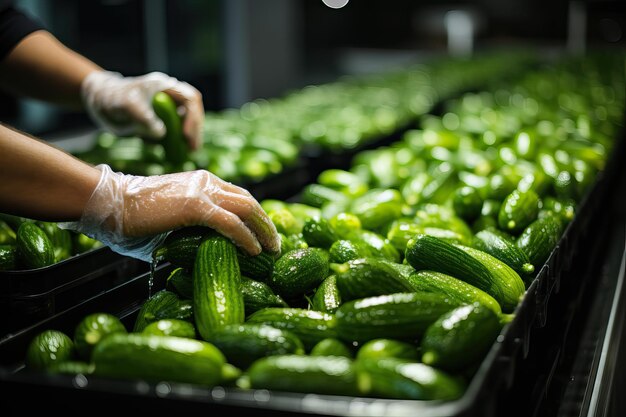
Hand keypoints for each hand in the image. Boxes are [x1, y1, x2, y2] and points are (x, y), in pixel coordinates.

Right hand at [60, 165, 279, 261]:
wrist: (108, 204)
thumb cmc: (132, 218)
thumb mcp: (171, 221)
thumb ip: (192, 229)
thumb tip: (204, 251)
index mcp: (202, 182)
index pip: (239, 197)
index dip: (256, 216)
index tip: (265, 235)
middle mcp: (207, 182)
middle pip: (249, 201)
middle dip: (266, 224)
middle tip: (276, 244)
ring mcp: (202, 191)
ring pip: (247, 210)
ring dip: (264, 231)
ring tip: (272, 250)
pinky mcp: (196, 206)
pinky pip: (231, 224)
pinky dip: (246, 238)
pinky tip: (254, 252)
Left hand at [80, 71, 203, 149]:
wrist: (101, 100)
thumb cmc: (113, 97)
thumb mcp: (126, 105)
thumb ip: (143, 117)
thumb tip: (161, 134)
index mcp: (166, 87)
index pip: (190, 99)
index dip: (193, 116)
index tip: (186, 134)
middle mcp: (171, 97)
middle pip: (193, 111)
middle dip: (195, 130)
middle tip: (193, 148)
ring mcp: (168, 108)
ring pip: (186, 122)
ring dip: (189, 137)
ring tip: (188, 152)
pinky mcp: (162, 120)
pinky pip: (175, 131)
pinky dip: (177, 141)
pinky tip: (175, 152)